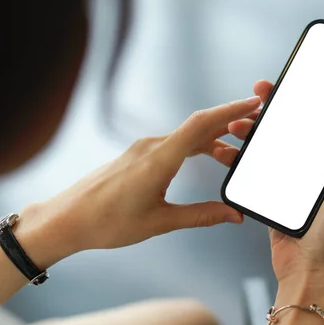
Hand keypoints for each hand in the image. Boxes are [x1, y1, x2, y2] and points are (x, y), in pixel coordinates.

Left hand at [18, 96, 262, 265]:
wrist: (67, 219)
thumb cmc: (107, 222)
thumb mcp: (160, 222)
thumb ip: (200, 216)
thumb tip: (233, 215)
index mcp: (159, 159)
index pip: (202, 125)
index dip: (230, 110)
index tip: (254, 102)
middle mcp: (152, 146)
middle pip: (199, 125)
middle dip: (230, 122)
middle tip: (256, 127)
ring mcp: (143, 148)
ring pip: (187, 134)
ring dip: (214, 137)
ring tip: (236, 150)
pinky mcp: (138, 154)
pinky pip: (174, 142)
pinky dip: (196, 144)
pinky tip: (207, 155)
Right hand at [221, 80, 323, 320]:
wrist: (309, 271)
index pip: (318, 123)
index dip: (304, 101)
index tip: (289, 84)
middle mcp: (312, 170)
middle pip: (289, 130)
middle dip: (271, 111)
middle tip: (256, 95)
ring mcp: (290, 183)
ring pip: (268, 148)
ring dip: (251, 133)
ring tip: (234, 126)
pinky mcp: (271, 196)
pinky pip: (254, 172)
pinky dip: (240, 160)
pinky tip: (226, 152)